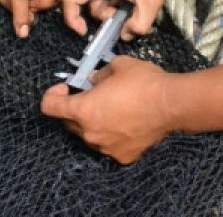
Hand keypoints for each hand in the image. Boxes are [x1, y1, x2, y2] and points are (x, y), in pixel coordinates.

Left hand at [40, 56, 174, 163]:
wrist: (172, 104)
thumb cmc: (144, 82)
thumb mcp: (117, 66)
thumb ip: (98, 74)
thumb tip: (92, 81)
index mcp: (83, 110)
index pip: (49, 107)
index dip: (52, 95)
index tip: (65, 88)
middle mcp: (90, 133)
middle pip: (68, 123)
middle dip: (74, 108)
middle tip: (91, 95)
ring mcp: (106, 148)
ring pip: (89, 135)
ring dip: (93, 123)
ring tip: (113, 109)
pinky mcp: (122, 156)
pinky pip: (108, 145)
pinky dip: (111, 135)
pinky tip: (126, 122)